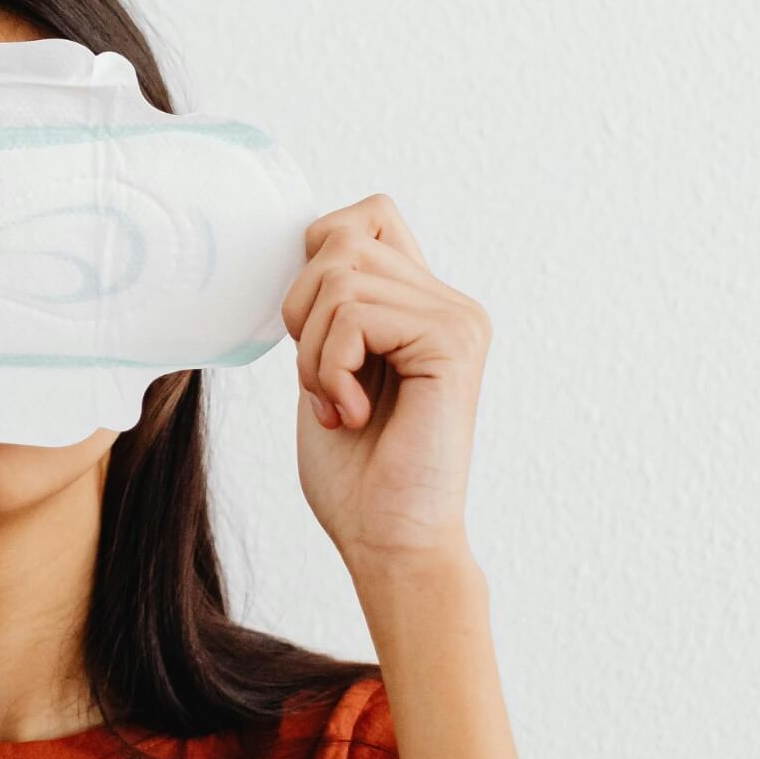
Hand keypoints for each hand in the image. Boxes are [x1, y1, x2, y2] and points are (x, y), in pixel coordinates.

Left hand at [280, 193, 489, 570]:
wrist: (388, 541)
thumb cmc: (355, 472)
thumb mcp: (327, 367)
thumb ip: (332, 307)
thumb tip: (311, 242)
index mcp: (421, 305)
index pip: (366, 217)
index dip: (318, 255)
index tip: (312, 334)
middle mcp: (449, 303)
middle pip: (340, 241)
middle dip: (302, 315)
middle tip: (323, 382)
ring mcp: (457, 318)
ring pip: (340, 278)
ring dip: (315, 353)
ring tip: (340, 403)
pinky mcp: (453, 342)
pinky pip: (356, 314)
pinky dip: (332, 369)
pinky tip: (356, 413)